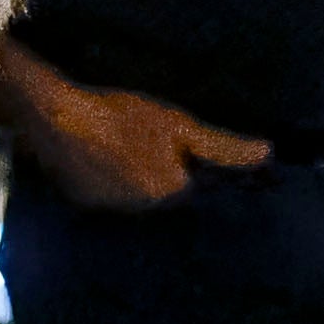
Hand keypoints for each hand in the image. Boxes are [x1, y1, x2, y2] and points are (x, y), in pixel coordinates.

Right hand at [2, 61, 271, 210]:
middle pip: (163, 191)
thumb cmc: (121, 115)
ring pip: (134, 194)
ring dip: (132, 176)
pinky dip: (104, 179)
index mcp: (172, 190)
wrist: (55, 117)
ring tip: (118, 144)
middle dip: (160, 170)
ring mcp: (112, 209)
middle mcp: (146, 208)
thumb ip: (221, 146)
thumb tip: (268, 153)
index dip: (186, 162)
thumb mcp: (176, 124)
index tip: (173, 144)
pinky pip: (105, 194)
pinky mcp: (83, 203)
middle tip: (144, 138)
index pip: (192, 183)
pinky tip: (95, 154)